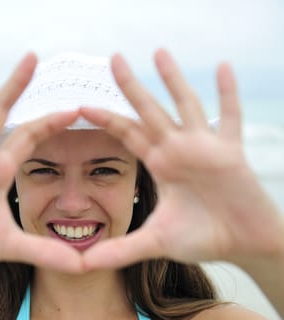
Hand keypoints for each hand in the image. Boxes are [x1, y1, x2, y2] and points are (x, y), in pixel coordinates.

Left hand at [80, 49, 283, 269]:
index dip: (106, 118)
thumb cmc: (202, 238)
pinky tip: (223, 66)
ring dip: (173, 79)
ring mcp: (204, 147)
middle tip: (112, 57)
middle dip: (130, 85)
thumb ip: (120, 250)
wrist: (243, 244)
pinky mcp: (230, 153)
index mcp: (158, 163)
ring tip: (158, 51)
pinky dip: (228, 93)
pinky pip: (230, 117)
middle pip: (149, 110)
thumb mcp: (155, 242)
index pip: (126, 134)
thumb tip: (82, 265)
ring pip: (185, 105)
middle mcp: (177, 149)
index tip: (80, 104)